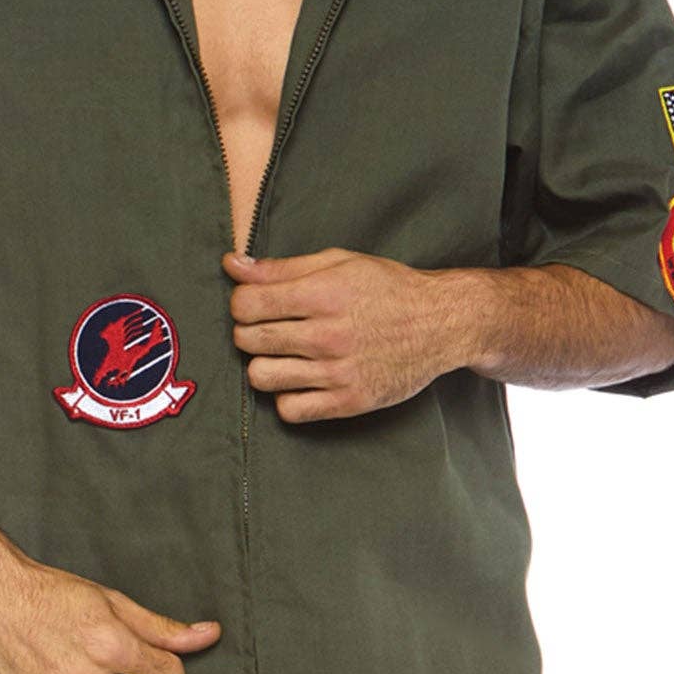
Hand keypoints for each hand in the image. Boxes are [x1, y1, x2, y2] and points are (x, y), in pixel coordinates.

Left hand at [222, 246, 450, 421]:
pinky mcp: (349, 402)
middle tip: (268, 328)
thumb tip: (232, 264)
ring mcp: (339, 372)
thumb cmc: (388, 289)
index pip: (247, 304)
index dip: (241, 302)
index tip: (254, 303)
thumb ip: (282, 267)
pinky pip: (290, 410)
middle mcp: (328, 335)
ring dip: (263, 365)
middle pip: (249, 340)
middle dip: (248, 332)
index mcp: (324, 294)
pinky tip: (300, 380)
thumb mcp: (340, 263)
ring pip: (262, 377)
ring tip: (282, 355)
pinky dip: (287, 397)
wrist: (441, 324)